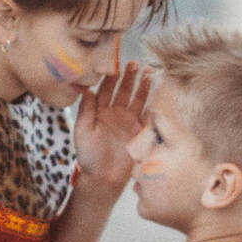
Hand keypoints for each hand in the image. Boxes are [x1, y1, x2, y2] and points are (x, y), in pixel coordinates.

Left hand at [74, 61, 151, 192]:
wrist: (104, 179)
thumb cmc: (89, 157)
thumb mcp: (82, 131)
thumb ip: (86, 110)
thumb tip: (87, 89)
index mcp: (100, 112)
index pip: (105, 90)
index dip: (110, 77)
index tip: (115, 65)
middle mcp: (115, 115)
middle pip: (124, 91)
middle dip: (129, 77)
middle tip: (135, 63)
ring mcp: (129, 122)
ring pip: (137, 99)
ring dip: (143, 86)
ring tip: (149, 71)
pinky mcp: (140, 132)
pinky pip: (148, 114)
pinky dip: (154, 102)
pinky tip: (158, 91)